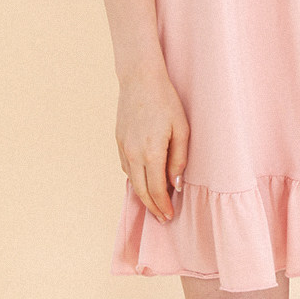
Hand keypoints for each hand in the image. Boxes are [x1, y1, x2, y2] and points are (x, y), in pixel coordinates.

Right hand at [115, 65, 189, 224]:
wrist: (140, 80)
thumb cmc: (166, 101)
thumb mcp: (181, 129)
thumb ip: (179, 159)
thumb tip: (176, 185)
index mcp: (151, 153)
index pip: (156, 190)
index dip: (163, 206)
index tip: (169, 217)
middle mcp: (133, 155)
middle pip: (141, 191)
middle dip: (152, 207)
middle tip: (162, 218)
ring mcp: (123, 149)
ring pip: (132, 181)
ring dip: (143, 195)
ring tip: (155, 204)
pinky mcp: (119, 142)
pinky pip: (126, 168)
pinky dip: (135, 179)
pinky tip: (144, 180)